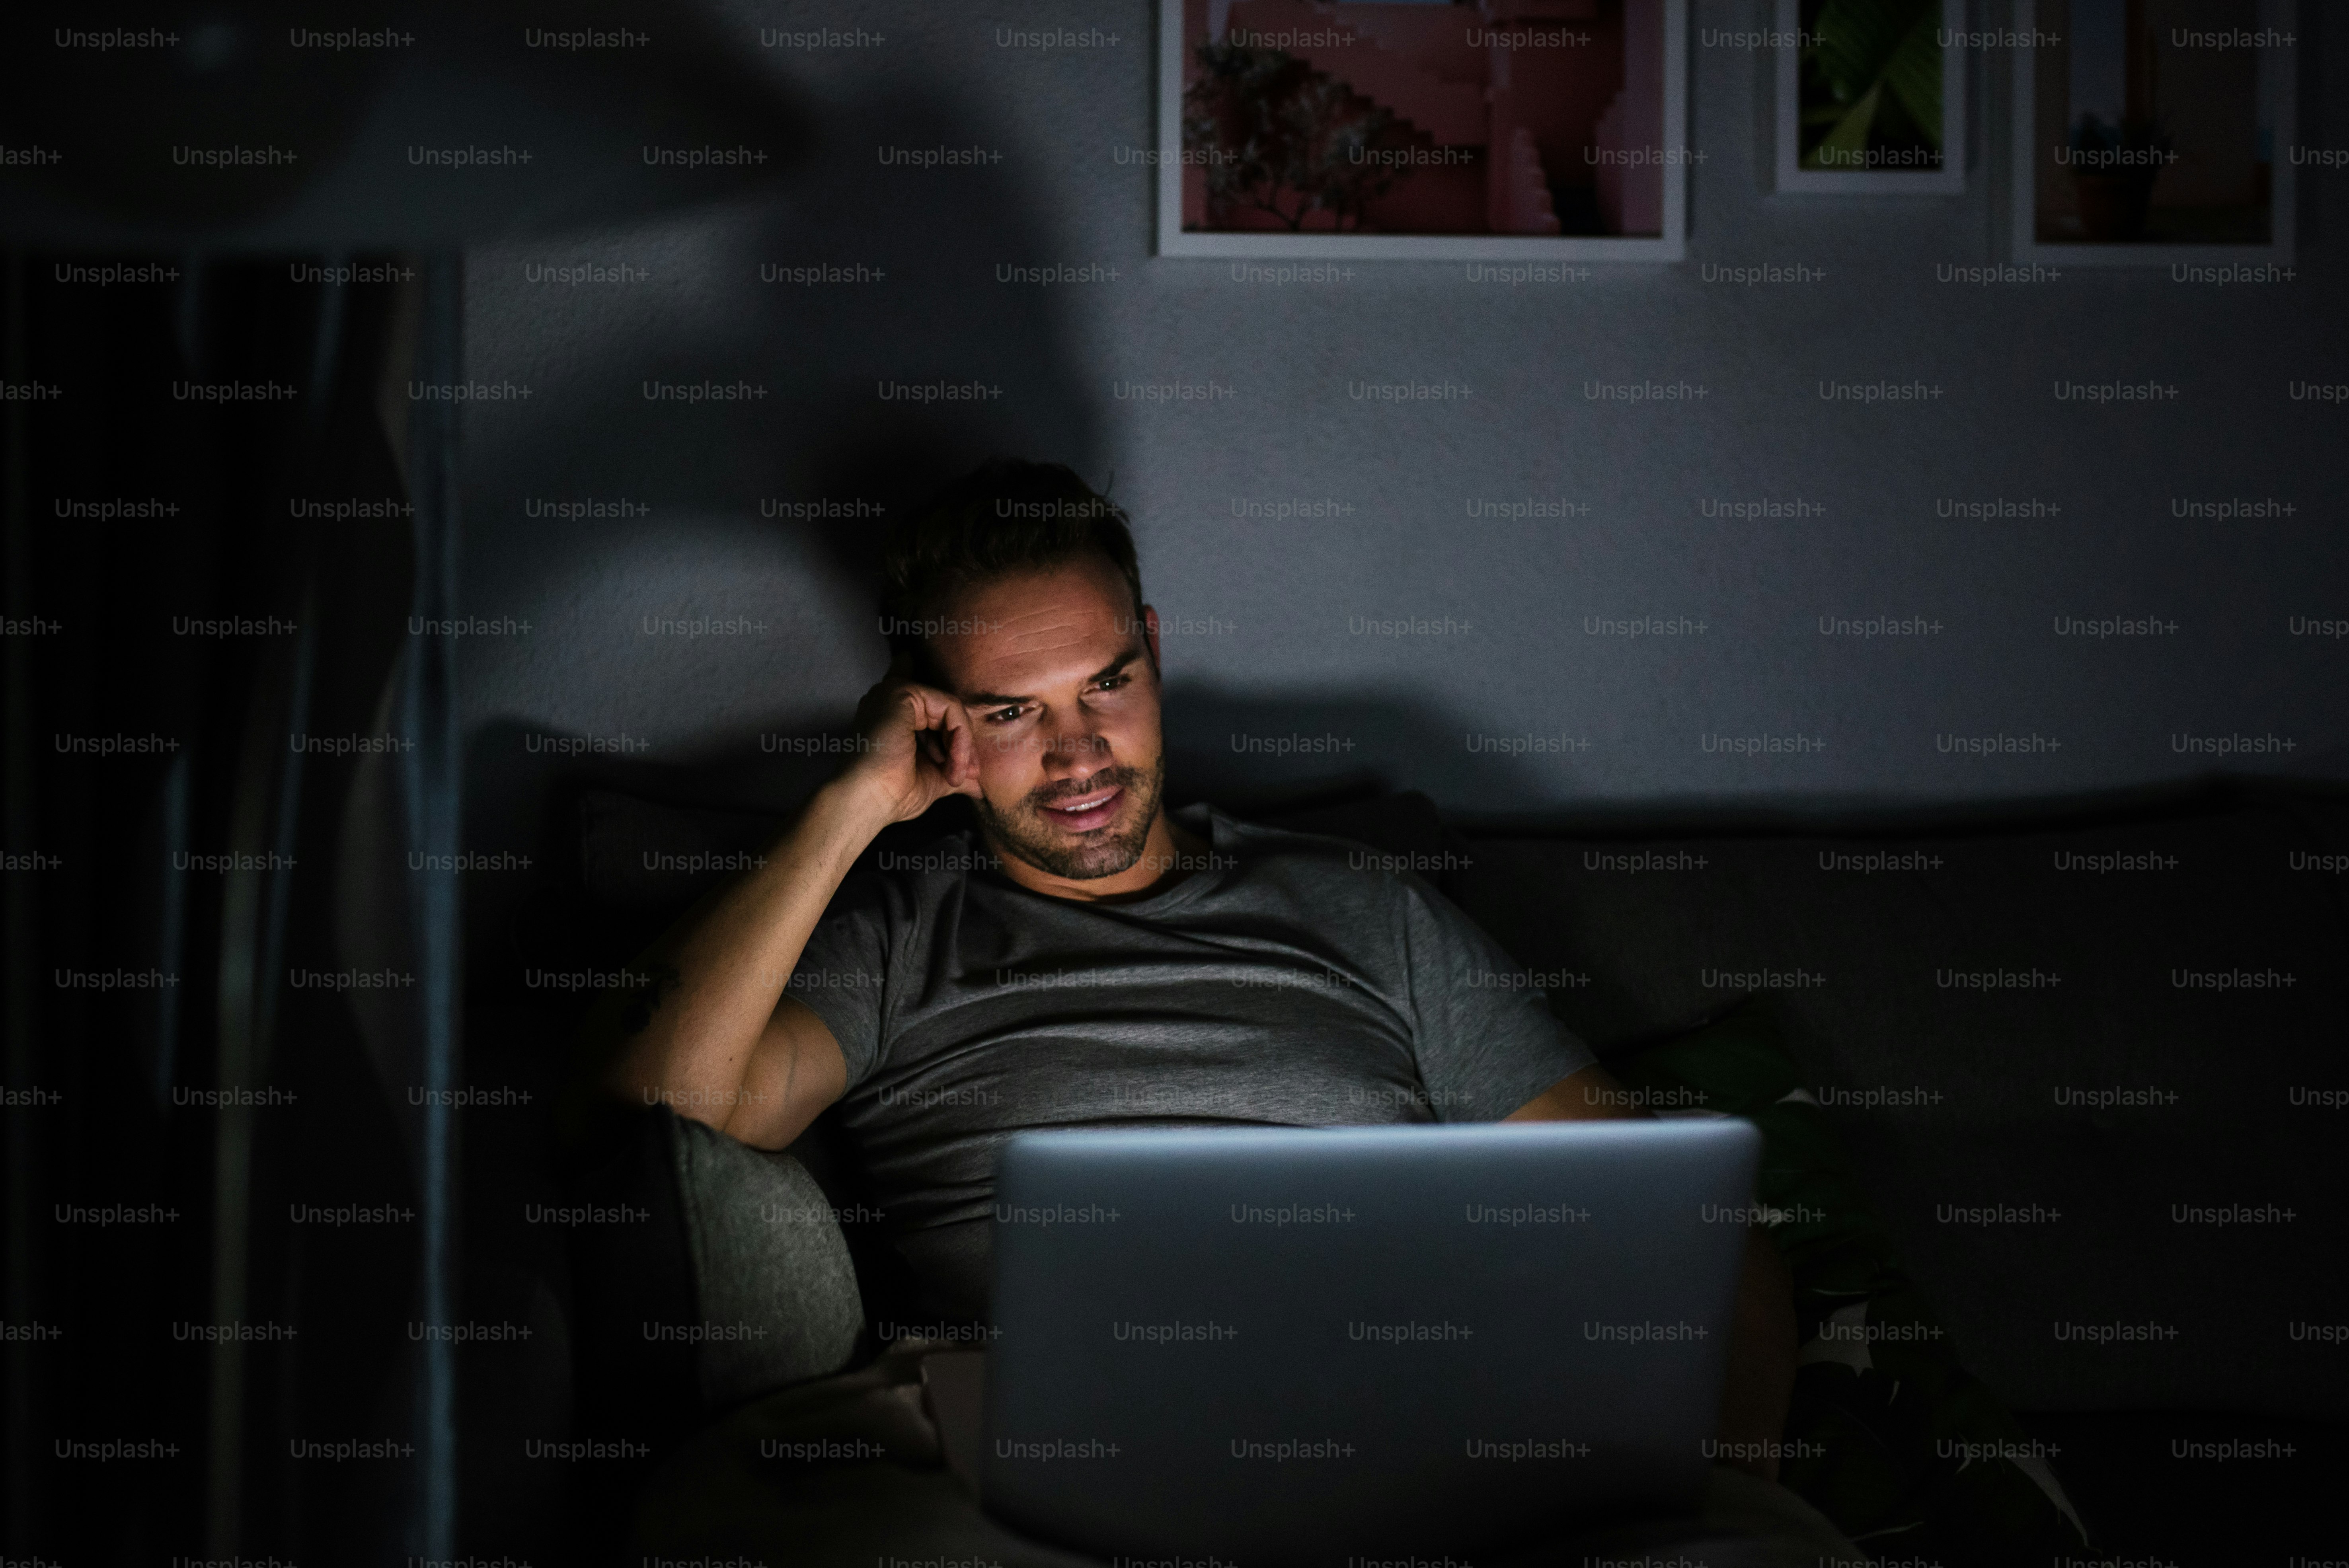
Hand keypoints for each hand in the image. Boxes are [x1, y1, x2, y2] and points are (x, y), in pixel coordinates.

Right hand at [836, 667, 984, 825]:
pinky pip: (951, 707)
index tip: (907, 656)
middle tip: (965, 776)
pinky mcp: (903, 693)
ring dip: (962, 746)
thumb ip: (953, 770)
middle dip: (961, 744)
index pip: (906, 678)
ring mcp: (895, 693)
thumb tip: (978, 785)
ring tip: (955, 776)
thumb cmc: (892, 795)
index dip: (910, 668)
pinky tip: (953, 763)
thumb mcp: (932, 779)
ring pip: (952, 709)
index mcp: (890, 714)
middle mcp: (889, 699)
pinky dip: (960, 738)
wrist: (868, 801)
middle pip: (945, 709)